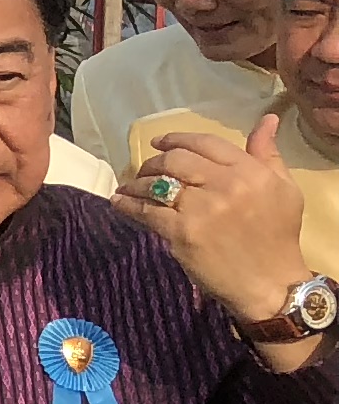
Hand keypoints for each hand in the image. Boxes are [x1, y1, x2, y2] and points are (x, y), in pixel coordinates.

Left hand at [125, 119, 320, 347]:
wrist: (270, 283)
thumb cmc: (278, 235)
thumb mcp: (284, 189)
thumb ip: (267, 154)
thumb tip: (267, 120)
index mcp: (250, 171)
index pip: (205, 143)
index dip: (176, 139)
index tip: (159, 142)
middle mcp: (226, 185)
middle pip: (175, 160)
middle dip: (154, 161)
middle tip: (144, 168)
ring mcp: (202, 209)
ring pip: (157, 183)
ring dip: (137, 183)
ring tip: (128, 186)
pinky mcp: (182, 232)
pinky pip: (146, 211)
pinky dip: (127, 205)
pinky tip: (118, 202)